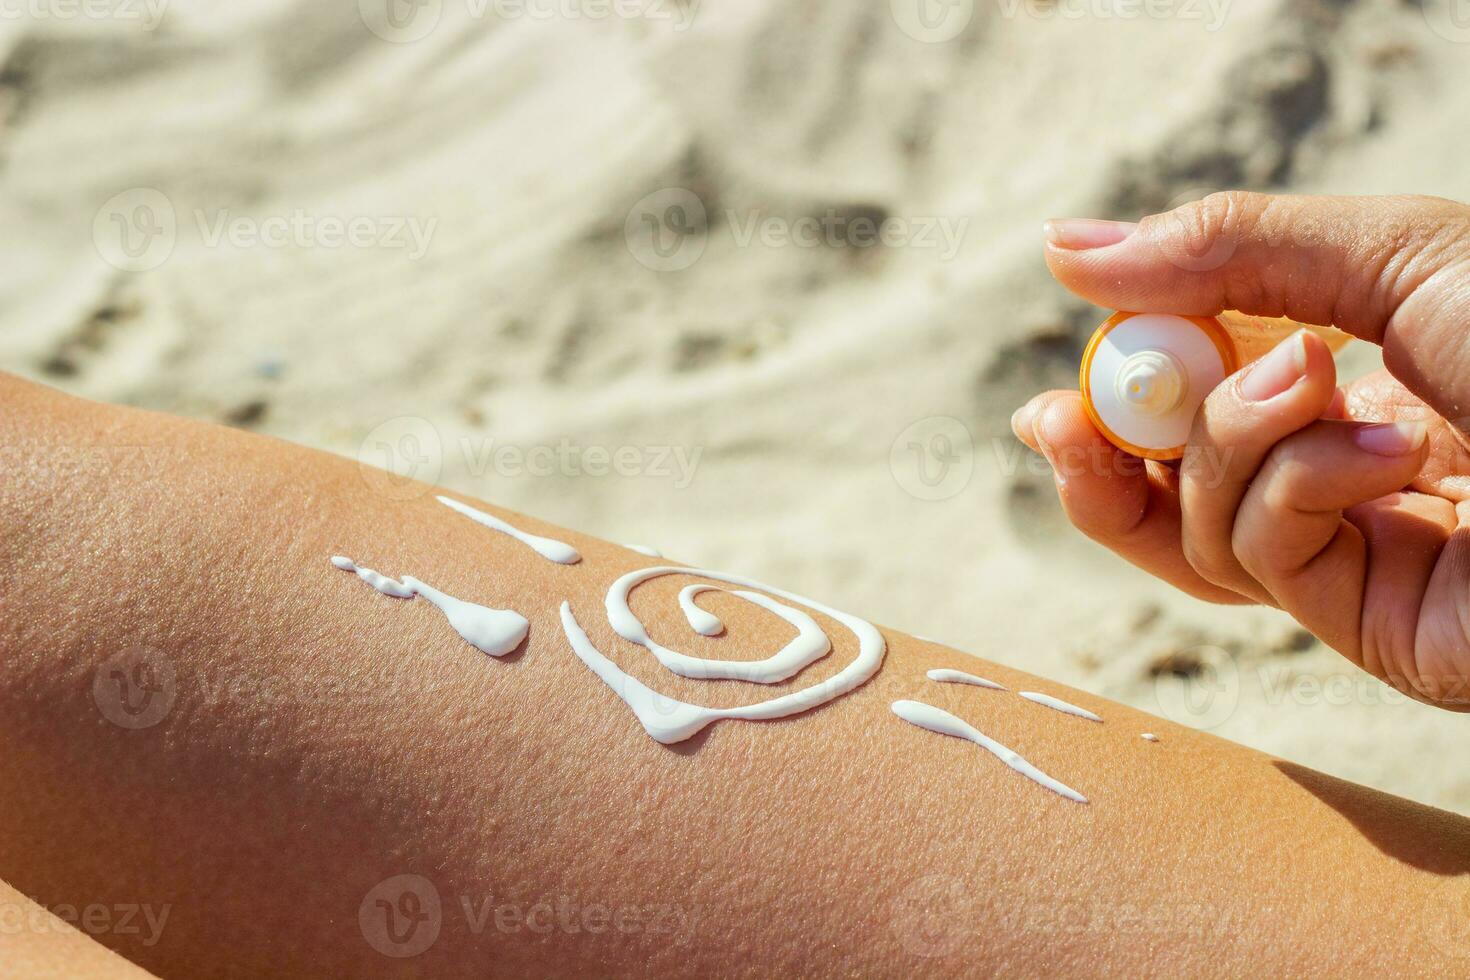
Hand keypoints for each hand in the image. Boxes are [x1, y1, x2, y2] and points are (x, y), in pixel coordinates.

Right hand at [1013, 192, 1469, 708]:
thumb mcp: (1385, 255)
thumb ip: (1224, 251)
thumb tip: (1066, 250)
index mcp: (1356, 376)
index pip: (1198, 395)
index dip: (1119, 388)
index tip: (1064, 369)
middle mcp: (1345, 468)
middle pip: (1171, 485)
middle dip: (1105, 454)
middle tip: (1058, 425)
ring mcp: (1359, 550)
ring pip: (1199, 525)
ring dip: (1222, 448)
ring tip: (1304, 389)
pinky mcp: (1373, 622)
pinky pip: (1261, 560)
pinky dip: (1294, 493)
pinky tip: (1381, 458)